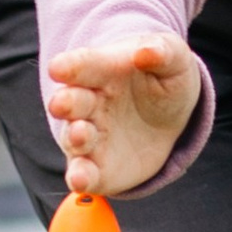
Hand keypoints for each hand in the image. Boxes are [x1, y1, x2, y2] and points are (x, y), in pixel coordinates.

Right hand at [42, 39, 201, 198]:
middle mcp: (89, 103)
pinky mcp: (97, 167)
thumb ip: (161, 52)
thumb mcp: (172, 58)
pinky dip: (80, 177)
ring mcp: (90, 135)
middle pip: (71, 101)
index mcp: (102, 70)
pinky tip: (81, 180)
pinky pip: (85, 173)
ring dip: (74, 138)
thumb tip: (147, 51)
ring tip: (81, 135)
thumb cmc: (163, 77)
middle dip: (65, 103)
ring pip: (73, 138)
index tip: (59, 68)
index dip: (70, 66)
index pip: (83, 65)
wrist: (169, 115)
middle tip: (62, 104)